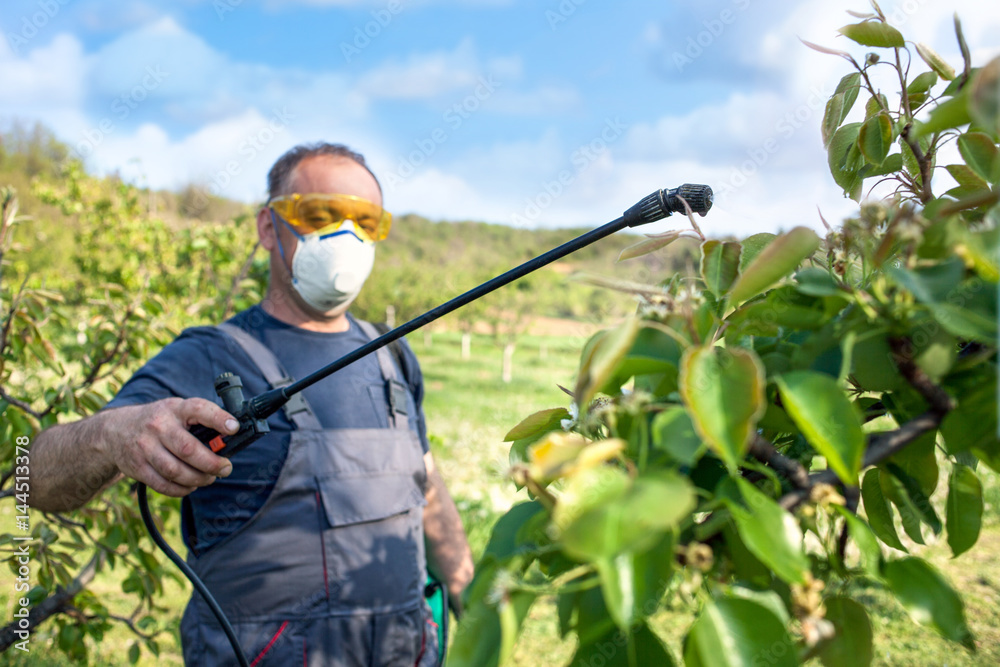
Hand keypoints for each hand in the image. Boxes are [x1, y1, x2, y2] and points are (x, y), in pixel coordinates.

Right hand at [103, 398, 238, 496]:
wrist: (115, 430)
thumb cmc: (159, 421)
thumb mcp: (176, 411)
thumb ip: (199, 421)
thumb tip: (228, 440)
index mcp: (174, 409)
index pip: (198, 409)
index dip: (218, 418)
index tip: (234, 428)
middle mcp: (158, 427)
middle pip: (188, 450)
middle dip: (212, 463)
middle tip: (225, 468)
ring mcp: (145, 448)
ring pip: (176, 471)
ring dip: (198, 479)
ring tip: (209, 478)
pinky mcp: (137, 467)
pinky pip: (164, 485)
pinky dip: (182, 489)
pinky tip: (191, 485)